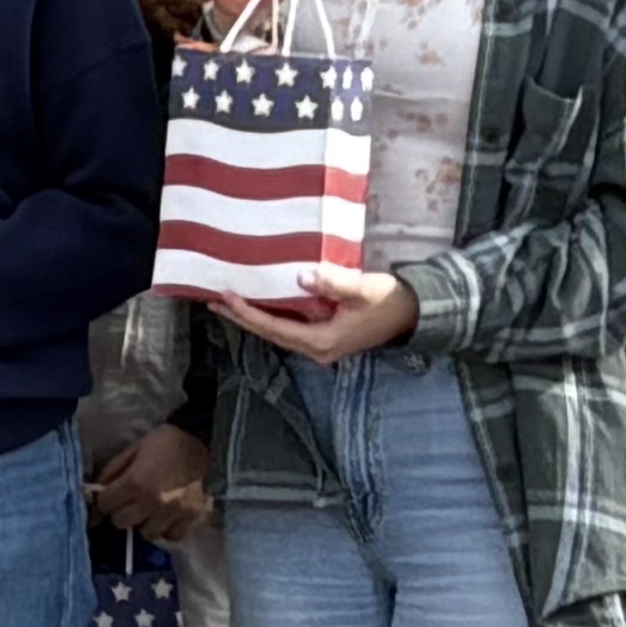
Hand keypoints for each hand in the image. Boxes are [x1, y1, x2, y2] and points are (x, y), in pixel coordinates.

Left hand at [90, 423, 210, 538]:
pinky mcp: (192, 519)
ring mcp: (173, 514)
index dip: (104, 500)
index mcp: (135, 482)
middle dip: (121, 512)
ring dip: (144, 523)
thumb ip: (113, 469)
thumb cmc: (166, 443)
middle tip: (130, 502)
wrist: (205, 442)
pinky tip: (167, 517)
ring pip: (146, 533)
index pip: (105, 504)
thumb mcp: (134, 448)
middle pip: (121, 522)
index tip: (110, 496)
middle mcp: (152, 502)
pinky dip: (167, 529)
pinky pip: (172, 536)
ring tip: (150, 510)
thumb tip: (98, 488)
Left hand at [235, 270, 419, 365]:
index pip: (275, 328)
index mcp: (322, 341)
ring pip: (279, 332)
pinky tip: (259, 303)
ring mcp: (320, 346)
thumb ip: (332, 283)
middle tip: (212, 301)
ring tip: (227, 303)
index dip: (248, 313)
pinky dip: (271, 316)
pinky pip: (290, 328)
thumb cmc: (388, 300)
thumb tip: (300, 277)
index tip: (226, 296)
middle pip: (270, 334)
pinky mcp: (325, 337)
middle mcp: (317, 349)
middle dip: (241, 318)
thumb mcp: (361, 288)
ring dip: (253, 318)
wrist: (413, 314)